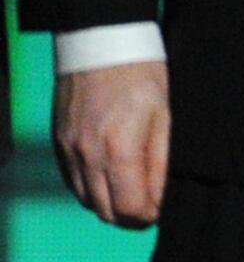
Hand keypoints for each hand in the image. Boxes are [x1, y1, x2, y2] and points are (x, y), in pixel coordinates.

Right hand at [52, 61, 169, 228]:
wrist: (101, 44)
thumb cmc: (142, 76)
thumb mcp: (167, 117)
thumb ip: (162, 162)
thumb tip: (162, 198)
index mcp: (119, 149)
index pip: (131, 208)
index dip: (150, 216)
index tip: (163, 208)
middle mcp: (88, 154)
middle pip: (106, 212)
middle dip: (131, 217)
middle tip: (150, 206)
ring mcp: (69, 149)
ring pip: (87, 200)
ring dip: (110, 204)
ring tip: (132, 193)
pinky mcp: (60, 142)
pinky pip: (72, 182)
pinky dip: (92, 188)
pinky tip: (110, 179)